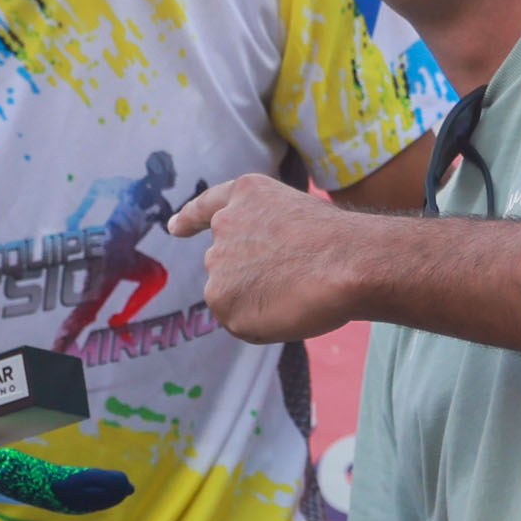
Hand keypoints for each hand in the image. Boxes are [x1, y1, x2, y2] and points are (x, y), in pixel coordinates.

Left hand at [177, 172, 382, 344]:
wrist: (346, 262)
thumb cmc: (339, 243)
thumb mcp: (295, 216)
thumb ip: (264, 234)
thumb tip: (252, 274)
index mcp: (245, 195)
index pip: (207, 207)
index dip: (189, 219)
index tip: (174, 228)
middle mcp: (224, 225)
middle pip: (226, 263)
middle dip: (248, 276)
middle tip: (292, 280)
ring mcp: (218, 264)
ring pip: (232, 295)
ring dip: (257, 300)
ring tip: (295, 291)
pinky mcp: (222, 301)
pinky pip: (241, 323)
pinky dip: (263, 325)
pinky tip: (288, 310)